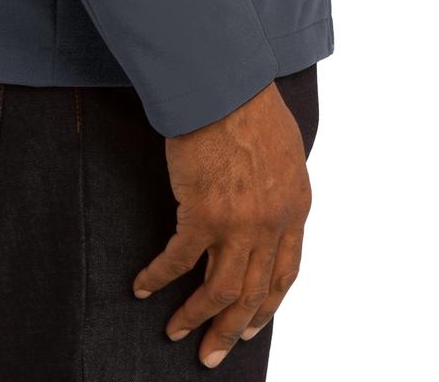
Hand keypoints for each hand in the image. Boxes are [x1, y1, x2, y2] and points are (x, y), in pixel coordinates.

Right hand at [131, 80, 311, 368]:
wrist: (224, 84)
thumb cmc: (250, 103)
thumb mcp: (284, 150)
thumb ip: (278, 186)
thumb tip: (266, 204)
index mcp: (295, 208)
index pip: (284, 273)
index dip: (266, 305)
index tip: (251, 325)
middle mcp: (272, 224)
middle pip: (254, 292)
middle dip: (232, 329)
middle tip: (213, 354)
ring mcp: (239, 223)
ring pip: (220, 290)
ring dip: (197, 317)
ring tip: (177, 333)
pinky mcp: (202, 214)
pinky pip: (178, 261)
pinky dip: (159, 278)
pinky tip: (143, 287)